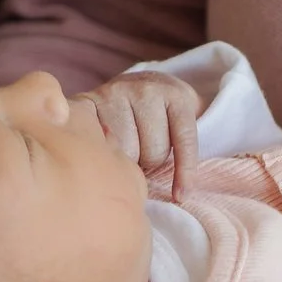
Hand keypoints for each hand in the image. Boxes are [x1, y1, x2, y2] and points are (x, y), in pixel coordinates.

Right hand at [85, 66, 203, 194]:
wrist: (129, 85)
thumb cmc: (161, 113)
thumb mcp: (183, 116)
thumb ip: (192, 141)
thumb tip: (192, 186)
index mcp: (175, 93)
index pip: (185, 137)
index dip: (185, 170)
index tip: (182, 196)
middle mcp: (145, 88)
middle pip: (153, 152)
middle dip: (150, 159)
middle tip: (143, 147)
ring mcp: (115, 93)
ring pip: (127, 153)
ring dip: (127, 158)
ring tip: (124, 144)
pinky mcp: (88, 102)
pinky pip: (99, 145)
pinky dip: (102, 152)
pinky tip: (103, 147)